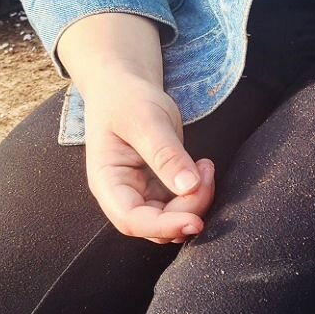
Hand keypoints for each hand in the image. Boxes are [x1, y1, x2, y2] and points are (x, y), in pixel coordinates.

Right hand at [80, 74, 214, 243]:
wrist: (125, 88)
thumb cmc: (128, 100)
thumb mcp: (147, 121)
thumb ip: (166, 155)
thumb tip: (189, 186)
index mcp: (107, 182)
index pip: (131, 220)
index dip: (164, 226)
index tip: (196, 221)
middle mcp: (122, 194)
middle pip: (155, 224)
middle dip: (188, 208)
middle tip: (207, 171)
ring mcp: (141, 192)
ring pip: (171, 217)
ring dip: (195, 201)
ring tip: (205, 166)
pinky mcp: (158, 186)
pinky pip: (179, 203)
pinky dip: (197, 193)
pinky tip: (202, 167)